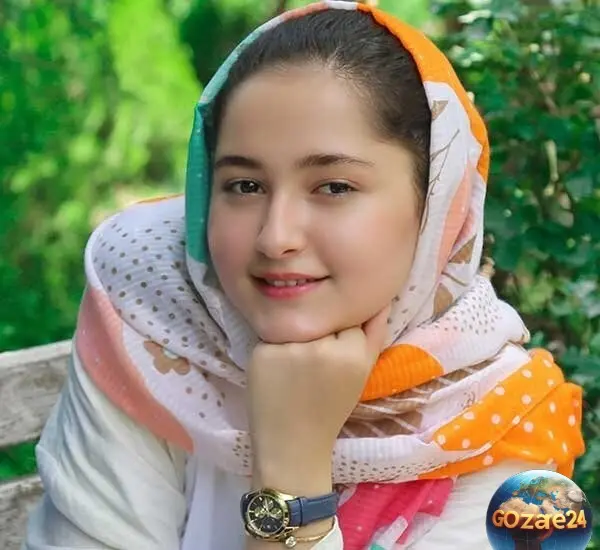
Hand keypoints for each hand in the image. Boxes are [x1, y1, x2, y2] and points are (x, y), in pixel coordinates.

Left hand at [247, 305, 389, 490]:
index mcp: (352, 353)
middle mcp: (320, 346)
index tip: (335, 355)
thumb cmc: (331, 408)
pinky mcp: (261, 352)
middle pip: (321, 317)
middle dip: (319, 332)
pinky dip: (274, 347)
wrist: (293, 445)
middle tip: (312, 365)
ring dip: (296, 337)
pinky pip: (271, 334)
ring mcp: (288, 347)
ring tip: (294, 368)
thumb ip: (375, 332)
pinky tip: (276, 372)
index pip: (347, 316)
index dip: (341, 334)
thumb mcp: (363, 372)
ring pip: (296, 322)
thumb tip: (381, 296)